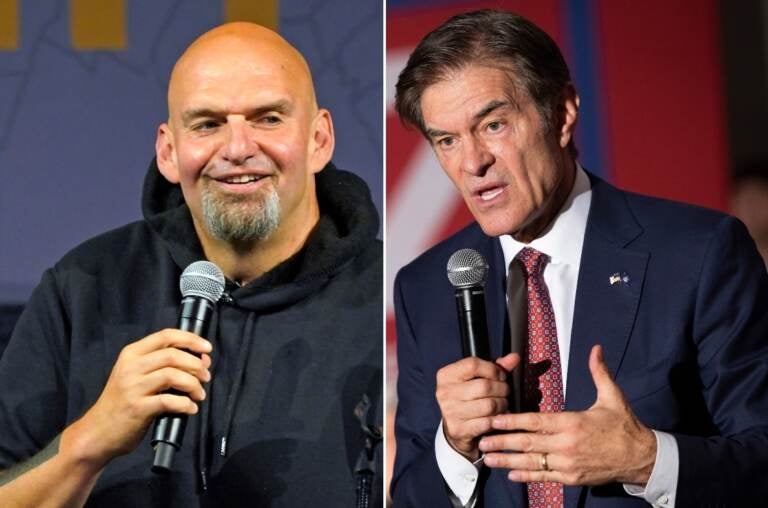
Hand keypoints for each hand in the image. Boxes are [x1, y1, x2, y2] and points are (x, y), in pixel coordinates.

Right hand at [59, 329, 212, 468]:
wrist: (97, 432)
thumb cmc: (122, 403)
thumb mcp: (137, 376)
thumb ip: (164, 365)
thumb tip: (202, 360)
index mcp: (131, 354)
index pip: (166, 336)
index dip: (191, 339)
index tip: (207, 348)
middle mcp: (131, 367)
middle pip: (173, 355)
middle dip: (196, 364)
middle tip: (206, 376)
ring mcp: (132, 387)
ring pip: (172, 375)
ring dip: (193, 384)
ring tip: (199, 394)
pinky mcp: (137, 408)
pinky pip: (169, 401)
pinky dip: (185, 404)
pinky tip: (190, 409)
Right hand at [436, 353, 518, 460]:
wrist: (455, 428)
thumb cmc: (468, 398)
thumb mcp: (476, 379)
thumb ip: (495, 367)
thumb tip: (514, 357)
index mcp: (446, 375)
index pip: (473, 364)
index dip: (493, 369)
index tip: (500, 376)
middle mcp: (444, 392)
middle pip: (484, 386)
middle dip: (502, 389)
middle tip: (505, 392)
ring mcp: (450, 412)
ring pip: (489, 405)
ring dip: (502, 405)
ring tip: (502, 404)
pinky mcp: (458, 429)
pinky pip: (487, 422)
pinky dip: (497, 419)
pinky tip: (497, 417)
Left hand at [478, 345, 655, 485]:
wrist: (642, 458)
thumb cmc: (625, 427)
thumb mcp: (612, 397)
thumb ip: (599, 372)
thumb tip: (596, 349)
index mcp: (573, 423)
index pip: (536, 421)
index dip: (513, 421)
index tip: (495, 419)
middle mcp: (567, 445)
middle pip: (528, 444)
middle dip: (502, 442)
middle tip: (482, 440)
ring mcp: (569, 464)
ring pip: (532, 463)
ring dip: (508, 461)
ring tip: (488, 458)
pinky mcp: (572, 478)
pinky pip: (545, 477)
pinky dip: (527, 476)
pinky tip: (511, 473)